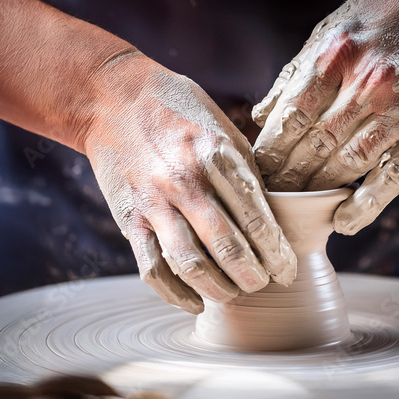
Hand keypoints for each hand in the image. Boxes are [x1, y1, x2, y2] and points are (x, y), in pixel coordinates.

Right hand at [81, 52, 295, 313]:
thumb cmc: (177, 110)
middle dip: (253, 276)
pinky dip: (175, 294)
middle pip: (228, 247)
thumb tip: (278, 213)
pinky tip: (195, 301)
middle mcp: (185, 181)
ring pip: (190, 264)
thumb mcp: (221, 127)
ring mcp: (154, 202)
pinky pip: (152, 269)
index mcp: (216, 154)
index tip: (288, 269)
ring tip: (233, 294)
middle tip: (265, 285)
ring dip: (218, 290)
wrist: (110, 98)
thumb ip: (245, 169)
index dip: (277, 252)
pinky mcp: (128, 218)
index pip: (256, 217)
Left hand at [252, 0, 398, 234]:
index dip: (269, 151)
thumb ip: (298, 73)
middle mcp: (370, 83)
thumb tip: (263, 116)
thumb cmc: (389, 10)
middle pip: (315, 145)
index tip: (256, 171)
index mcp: (338, 54)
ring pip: (349, 164)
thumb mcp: (335, 26)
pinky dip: (366, 204)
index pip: (291, 117)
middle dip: (288, 177)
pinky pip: (394, 177)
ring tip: (298, 211)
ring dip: (318, 192)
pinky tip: (343, 221)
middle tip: (270, 200)